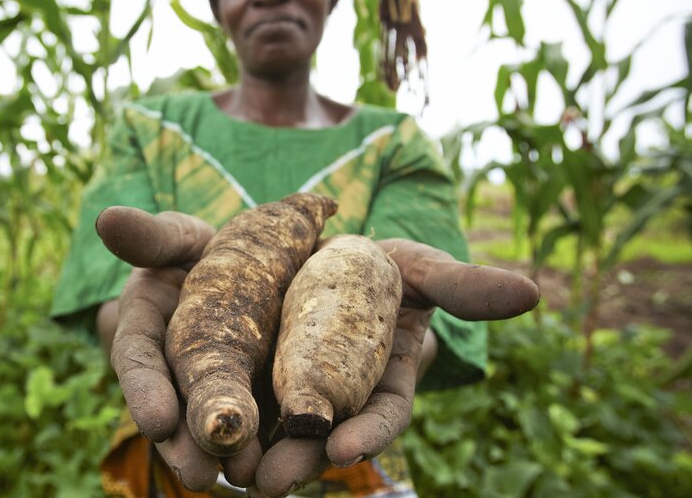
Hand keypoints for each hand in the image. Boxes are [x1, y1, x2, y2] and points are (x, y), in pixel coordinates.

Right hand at [96, 207, 262, 489]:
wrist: (250, 263)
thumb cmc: (203, 249)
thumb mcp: (179, 237)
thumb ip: (150, 237)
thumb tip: (106, 218)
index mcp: (146, 327)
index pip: (138, 361)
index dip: (145, 391)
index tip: (157, 422)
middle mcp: (172, 365)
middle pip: (176, 406)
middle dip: (186, 442)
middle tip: (202, 474)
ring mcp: (210, 384)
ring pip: (211, 424)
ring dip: (226, 455)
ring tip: (242, 481)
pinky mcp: (248, 394)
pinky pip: (254, 422)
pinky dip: (263, 445)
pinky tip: (279, 468)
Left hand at [249, 239, 538, 496]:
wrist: (327, 253)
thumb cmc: (382, 265)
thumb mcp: (419, 268)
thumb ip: (462, 285)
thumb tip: (533, 292)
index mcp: (385, 379)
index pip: (383, 415)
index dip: (370, 433)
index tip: (348, 449)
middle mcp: (340, 395)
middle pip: (321, 435)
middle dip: (299, 459)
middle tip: (272, 484)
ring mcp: (296, 389)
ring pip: (275, 430)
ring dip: (253, 454)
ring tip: (228, 474)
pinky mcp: (257, 375)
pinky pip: (240, 401)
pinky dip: (221, 421)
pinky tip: (194, 437)